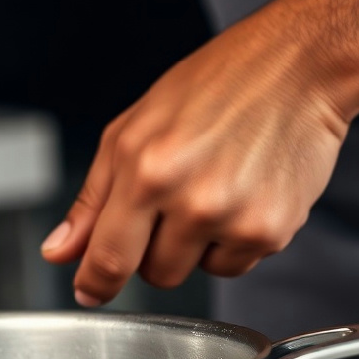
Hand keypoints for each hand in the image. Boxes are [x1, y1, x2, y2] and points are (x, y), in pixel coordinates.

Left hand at [41, 0, 351, 305]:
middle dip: (153, 249)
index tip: (90, 291)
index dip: (94, 283)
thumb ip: (93, 198)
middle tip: (172, 200)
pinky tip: (243, 192)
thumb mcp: (133, 130)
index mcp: (145, 169)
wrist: (297, 67)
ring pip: (196, 273)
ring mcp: (235, 217)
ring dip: (197, 246)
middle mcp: (190, 198)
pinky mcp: (274, 229)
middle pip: (153, 275)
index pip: (108, 257)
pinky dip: (235, 241)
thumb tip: (60, 250)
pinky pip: (238, 263)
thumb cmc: (214, 86)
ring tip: (213, 187)